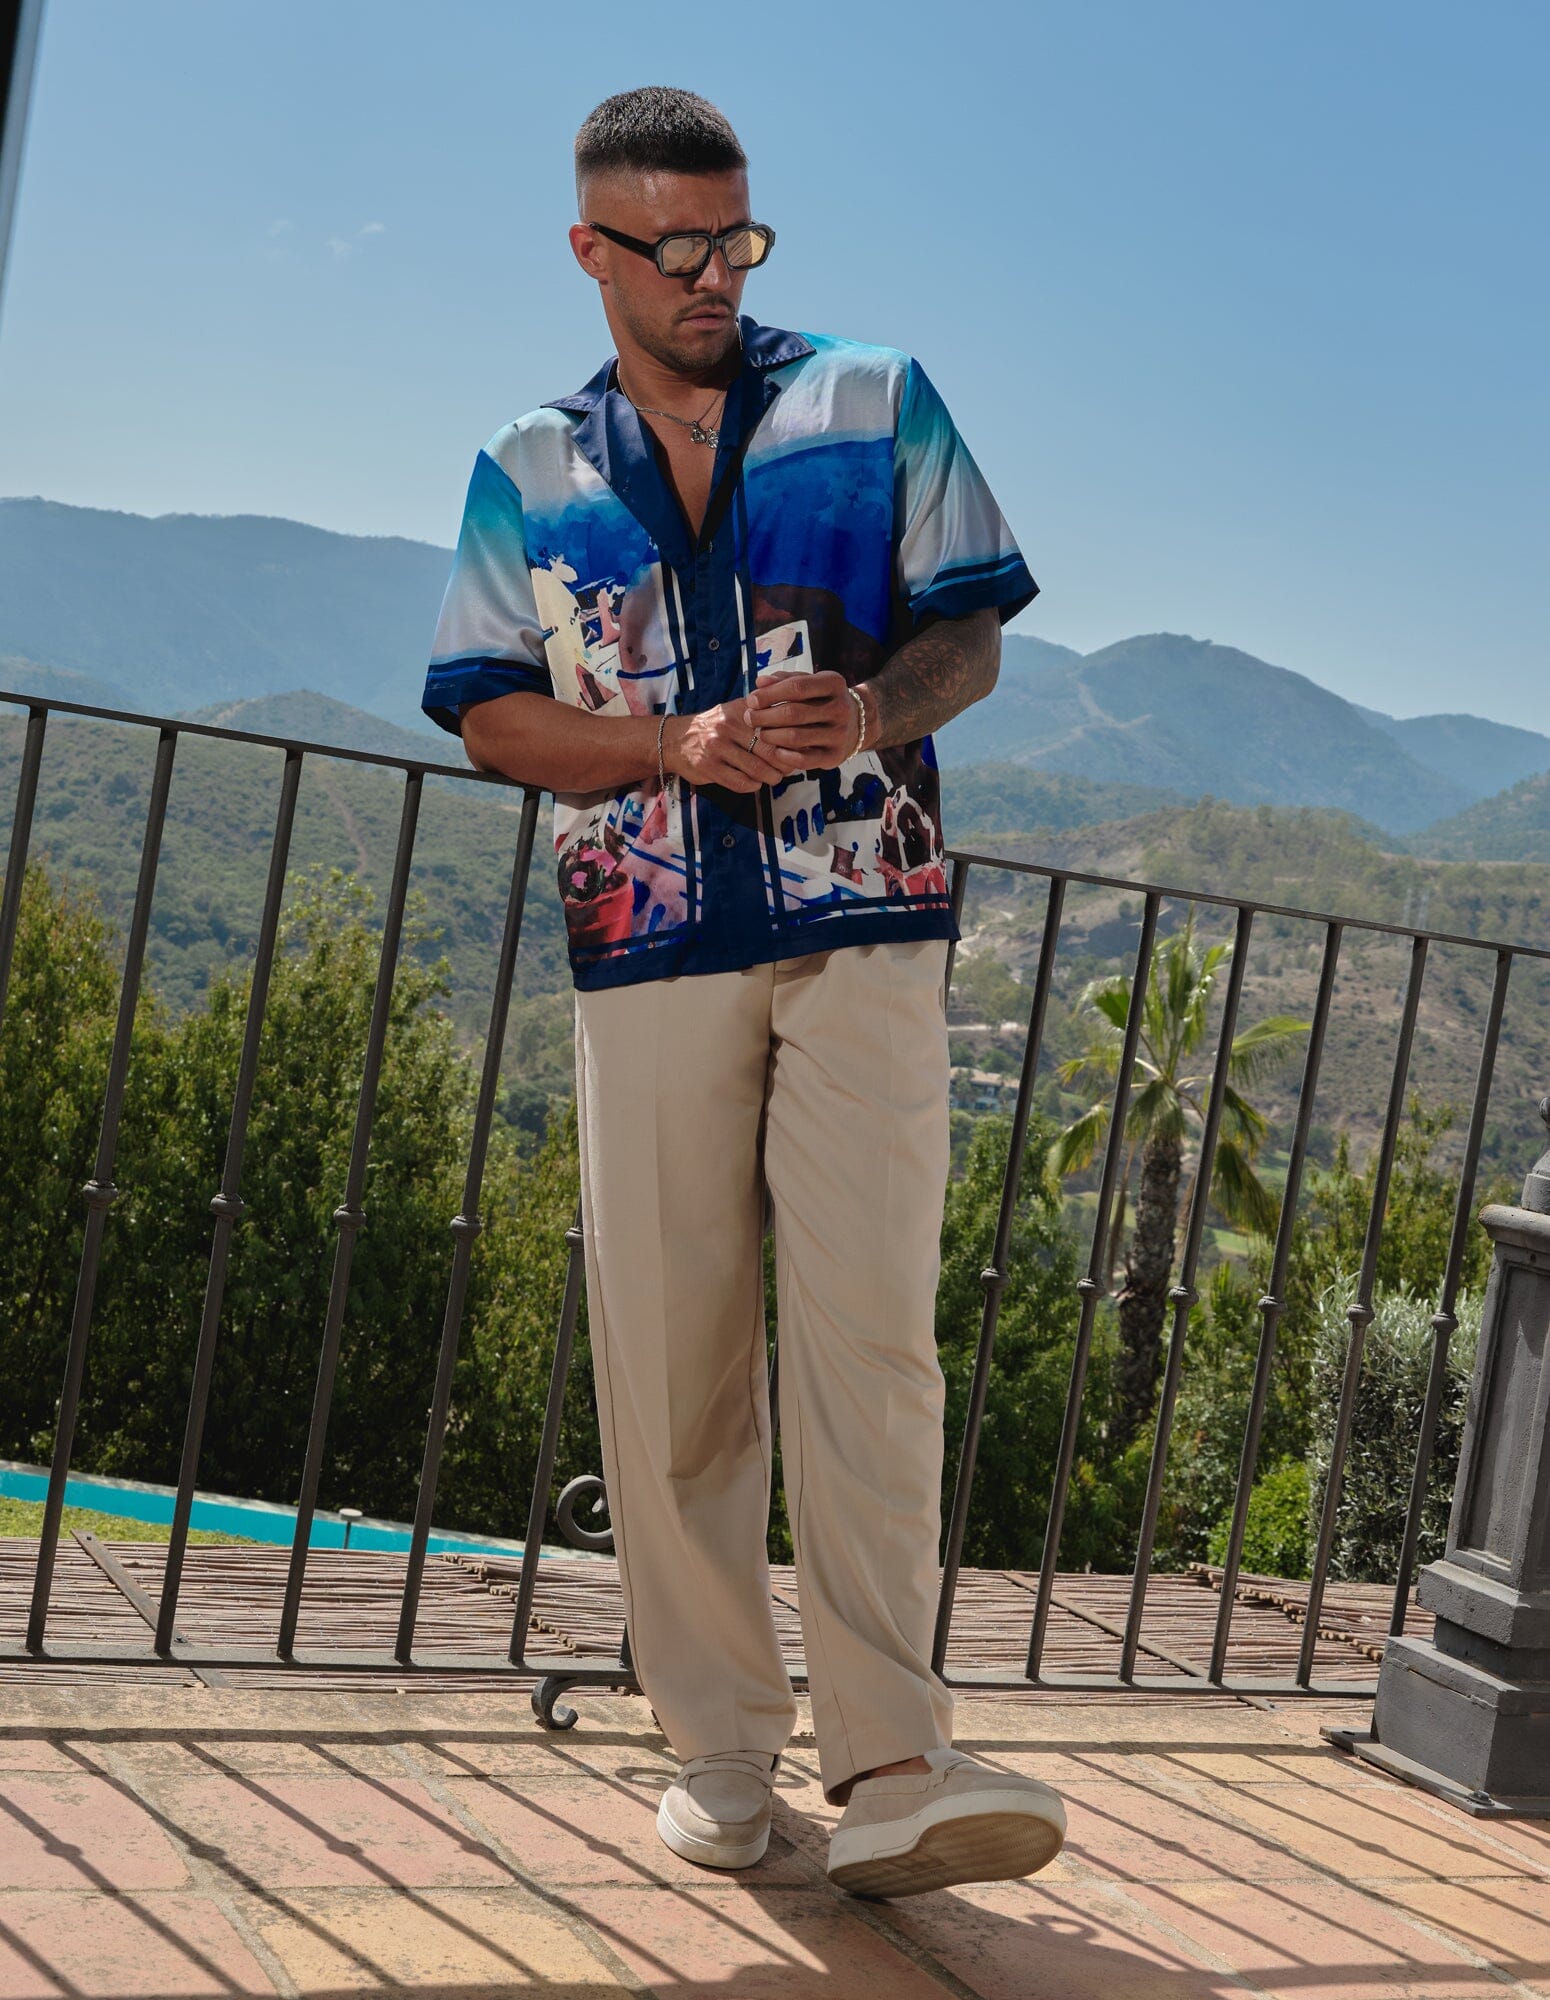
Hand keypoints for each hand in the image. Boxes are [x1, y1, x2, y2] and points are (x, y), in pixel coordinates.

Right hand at [662, 701, 789, 793]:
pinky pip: (740, 782)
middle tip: (788, 769)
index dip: (791, 742)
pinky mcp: (708, 767)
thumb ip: (762, 713)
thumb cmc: (714, 726)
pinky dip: (753, 786)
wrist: (675, 739)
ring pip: (756, 769)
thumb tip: (796, 726)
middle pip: (769, 750)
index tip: (797, 750)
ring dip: (771, 778)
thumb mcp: (735, 710)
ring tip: (774, 778)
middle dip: (784, 764)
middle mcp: (728, 726)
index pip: (775, 727)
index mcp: (740, 710)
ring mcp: (717, 747)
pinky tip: (755, 783)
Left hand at [742, 670, 867, 770]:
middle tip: (749, 718)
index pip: (797, 687)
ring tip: (759, 733)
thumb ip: (784, 680)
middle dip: (765, 716)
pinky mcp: (834, 756)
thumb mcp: (809, 683)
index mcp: (834, 683)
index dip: (770, 694)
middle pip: (794, 713)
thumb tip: (759, 682)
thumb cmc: (822, 699)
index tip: (751, 700)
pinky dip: (785, 755)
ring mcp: (839, 734)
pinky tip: (775, 750)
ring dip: (771, 736)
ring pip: (796, 737)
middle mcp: (840, 708)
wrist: (856, 723)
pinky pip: (804, 760)